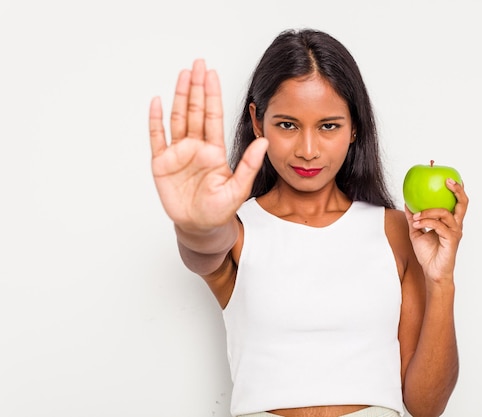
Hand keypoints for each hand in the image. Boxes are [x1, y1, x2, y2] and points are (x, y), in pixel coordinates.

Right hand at [149, 59, 267, 233]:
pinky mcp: (162, 164)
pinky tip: (157, 102)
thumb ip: (249, 165)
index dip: (212, 95)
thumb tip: (263, 142)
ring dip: (179, 97)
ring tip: (182, 75)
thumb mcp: (238, 189)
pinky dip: (156, 120)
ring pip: (177, 119)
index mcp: (214, 150)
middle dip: (197, 87)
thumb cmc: (219, 210)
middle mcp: (196, 147)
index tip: (212, 74)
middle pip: (195, 111)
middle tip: (197, 64)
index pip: (213, 117)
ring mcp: (178, 154)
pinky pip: (157, 138)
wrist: (200, 227)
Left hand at [404, 178, 468, 282]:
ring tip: (416, 216)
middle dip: (457, 190)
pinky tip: (417, 223)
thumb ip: (414, 218)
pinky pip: (438, 226)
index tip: (449, 177)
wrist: (432, 272)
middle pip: (463, 204)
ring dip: (428, 212)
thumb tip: (407, 203)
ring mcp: (455, 232)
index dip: (457, 189)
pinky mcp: (451, 240)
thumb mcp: (416, 232)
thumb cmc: (428, 254)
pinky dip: (426, 222)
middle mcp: (456, 225)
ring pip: (445, 213)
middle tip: (446, 181)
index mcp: (450, 222)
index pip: (457, 202)